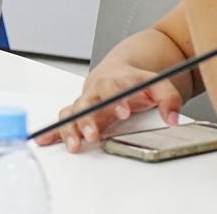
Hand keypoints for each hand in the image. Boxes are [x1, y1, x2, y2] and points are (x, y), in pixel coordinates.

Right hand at [36, 62, 182, 150]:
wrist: (119, 72)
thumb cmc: (135, 81)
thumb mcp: (158, 83)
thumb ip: (168, 98)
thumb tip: (172, 118)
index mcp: (114, 81)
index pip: (113, 87)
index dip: (117, 99)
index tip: (123, 111)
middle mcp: (96, 92)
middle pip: (86, 102)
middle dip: (88, 119)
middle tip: (93, 134)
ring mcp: (86, 102)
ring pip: (72, 112)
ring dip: (70, 128)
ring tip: (75, 145)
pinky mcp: (80, 113)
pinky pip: (63, 120)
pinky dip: (53, 130)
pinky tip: (44, 139)